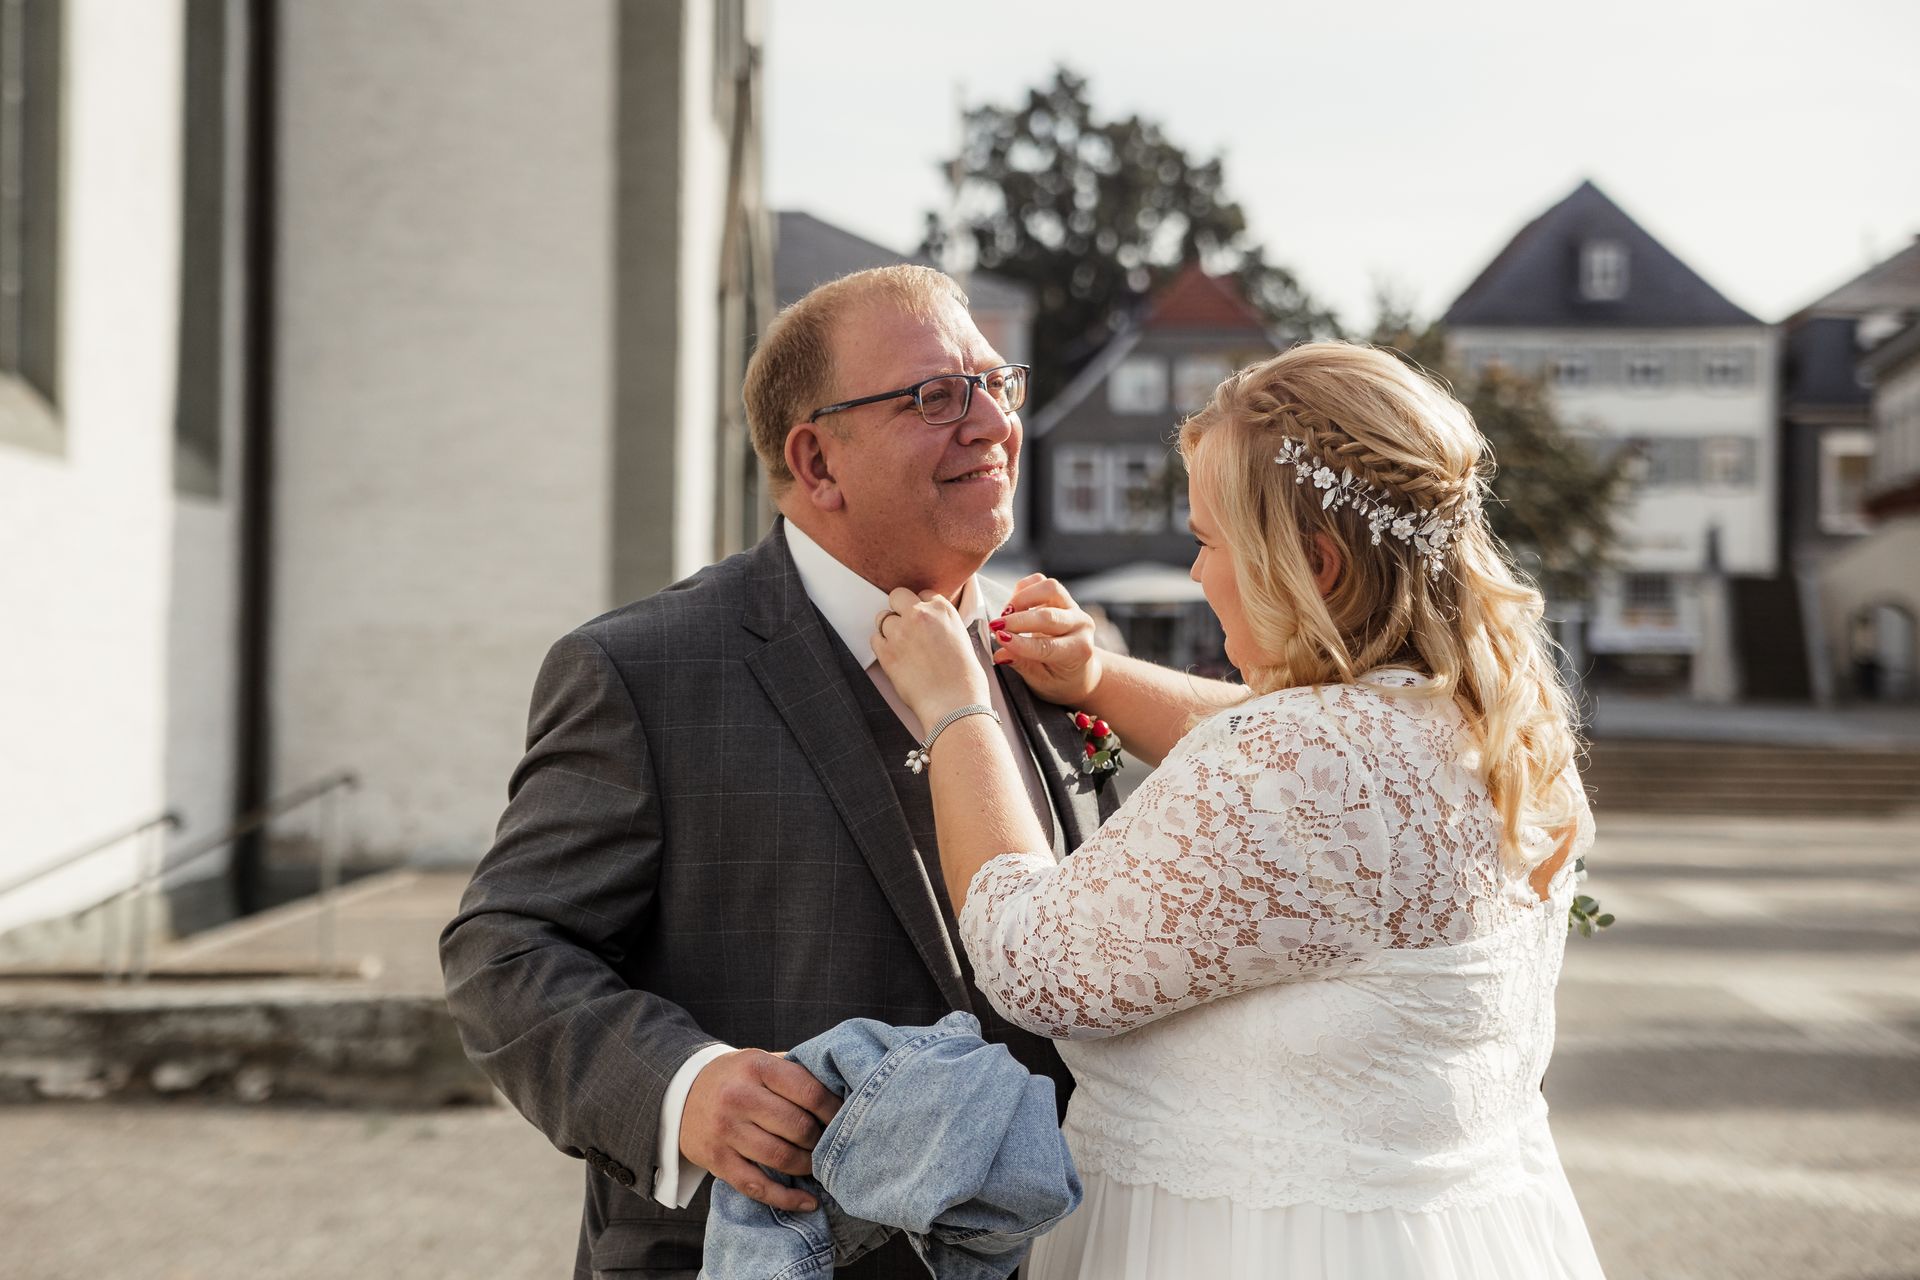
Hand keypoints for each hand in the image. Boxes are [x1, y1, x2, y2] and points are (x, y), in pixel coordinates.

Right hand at [680, 1048, 841, 1211]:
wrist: (681, 1093)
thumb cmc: (736, 1078)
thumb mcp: (761, 1060)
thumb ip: (796, 1070)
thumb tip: (843, 1089)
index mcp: (756, 1067)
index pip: (809, 1092)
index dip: (834, 1110)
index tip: (846, 1118)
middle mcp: (739, 1097)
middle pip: (798, 1128)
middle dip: (821, 1140)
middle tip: (831, 1144)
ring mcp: (726, 1131)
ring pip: (781, 1158)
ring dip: (808, 1166)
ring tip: (818, 1165)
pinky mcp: (717, 1160)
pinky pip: (757, 1186)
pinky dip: (787, 1198)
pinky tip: (808, 1201)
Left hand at [870, 588, 991, 727]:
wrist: (954, 704)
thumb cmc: (964, 680)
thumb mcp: (961, 639)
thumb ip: (942, 625)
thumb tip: (929, 627)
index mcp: (943, 609)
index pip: (923, 594)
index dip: (921, 607)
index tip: (922, 620)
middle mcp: (920, 614)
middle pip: (897, 596)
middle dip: (900, 608)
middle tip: (907, 627)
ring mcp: (901, 631)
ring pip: (883, 618)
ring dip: (890, 630)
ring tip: (903, 648)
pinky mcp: (886, 651)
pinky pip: (874, 639)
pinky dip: (882, 646)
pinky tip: (896, 658)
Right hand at [987, 574, 1103, 706]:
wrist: (1080, 670)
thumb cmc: (1059, 678)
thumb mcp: (1041, 681)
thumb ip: (1022, 665)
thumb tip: (1000, 654)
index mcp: (1079, 651)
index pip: (1046, 646)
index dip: (1020, 643)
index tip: (999, 640)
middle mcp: (1081, 625)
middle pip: (1048, 616)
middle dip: (1017, 621)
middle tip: (995, 627)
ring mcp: (1072, 607)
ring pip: (1049, 589)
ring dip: (1023, 598)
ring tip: (1005, 614)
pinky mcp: (1061, 596)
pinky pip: (1042, 582)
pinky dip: (1024, 588)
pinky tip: (1013, 605)